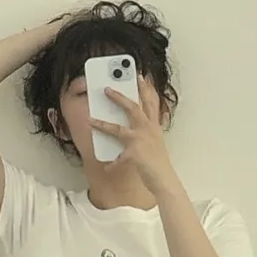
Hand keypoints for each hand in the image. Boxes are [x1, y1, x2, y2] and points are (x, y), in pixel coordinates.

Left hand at [90, 74, 176, 192]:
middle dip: (119, 97)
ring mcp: (141, 141)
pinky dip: (112, 163)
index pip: (151, 103)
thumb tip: (142, 124)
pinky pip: (118, 158)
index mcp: (154, 127)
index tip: (141, 76)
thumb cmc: (160, 163)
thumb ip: (150, 131)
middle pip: (133, 108)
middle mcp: (148, 130)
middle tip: (106, 88)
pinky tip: (106, 167)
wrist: (165, 180)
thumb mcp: (157, 143)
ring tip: (90, 120)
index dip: (146, 89)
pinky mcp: (134, 154)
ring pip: (119, 129)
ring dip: (103, 124)